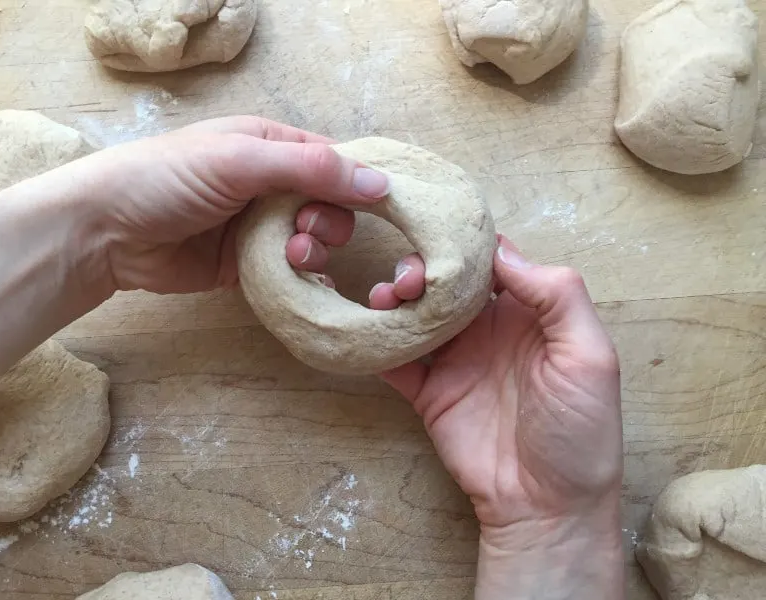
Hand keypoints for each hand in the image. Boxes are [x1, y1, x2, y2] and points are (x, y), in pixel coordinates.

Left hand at [77, 116, 389, 293]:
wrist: (105, 232)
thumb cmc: (167, 178)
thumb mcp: (240, 161)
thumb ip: (309, 170)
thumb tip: (379, 183)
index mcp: (270, 145)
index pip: (332, 160)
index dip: (354, 183)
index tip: (370, 206)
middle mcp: (269, 185)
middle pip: (329, 205)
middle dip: (328, 222)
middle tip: (303, 232)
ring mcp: (258, 227)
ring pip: (314, 241)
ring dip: (312, 250)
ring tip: (289, 256)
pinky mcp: (247, 266)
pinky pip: (291, 271)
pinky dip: (302, 278)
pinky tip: (300, 281)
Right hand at [351, 236, 623, 598]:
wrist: (546, 507)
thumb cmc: (580, 431)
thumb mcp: (589, 357)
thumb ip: (557, 297)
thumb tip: (503, 252)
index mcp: (529, 313)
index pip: (494, 261)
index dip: (467, 241)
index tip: (440, 227)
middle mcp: (488, 329)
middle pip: (446, 281)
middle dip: (423, 267)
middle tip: (410, 278)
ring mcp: (455, 360)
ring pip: (416, 313)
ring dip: (395, 298)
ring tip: (387, 299)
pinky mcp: (428, 392)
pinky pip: (396, 361)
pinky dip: (377, 344)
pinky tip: (366, 332)